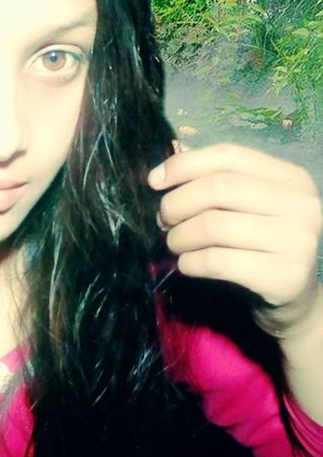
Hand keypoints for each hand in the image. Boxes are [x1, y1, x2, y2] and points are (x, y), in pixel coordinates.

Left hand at [147, 142, 322, 340]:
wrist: (293, 301)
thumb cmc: (260, 246)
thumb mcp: (247, 208)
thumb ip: (216, 182)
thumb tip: (166, 164)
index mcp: (292, 178)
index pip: (229, 155)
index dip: (185, 165)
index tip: (154, 181)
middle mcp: (301, 205)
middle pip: (219, 188)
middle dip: (178, 203)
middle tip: (163, 220)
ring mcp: (297, 242)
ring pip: (215, 225)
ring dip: (180, 235)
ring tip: (174, 244)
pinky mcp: (284, 277)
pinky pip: (218, 261)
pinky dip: (191, 262)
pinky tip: (186, 264)